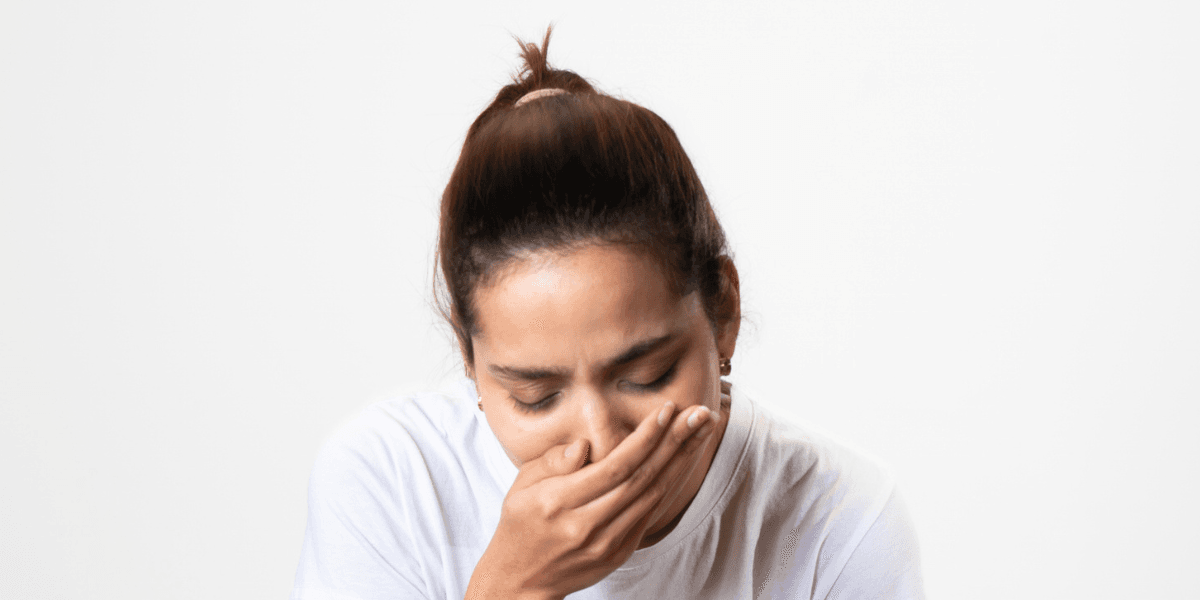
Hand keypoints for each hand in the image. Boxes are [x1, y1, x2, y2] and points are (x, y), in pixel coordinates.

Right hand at [465, 401, 719, 599]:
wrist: (521, 581)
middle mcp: (587, 524)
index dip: (645, 438)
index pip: (615, 467)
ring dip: (681, 461)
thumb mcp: (521, 485)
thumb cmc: (520, 524)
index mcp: (560, 502)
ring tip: (701, 431)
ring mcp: (606, 543)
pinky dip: (670, 484)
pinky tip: (684, 461)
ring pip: (653, 496)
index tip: (667, 410)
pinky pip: (651, 513)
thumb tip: (585, 445)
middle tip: (700, 414)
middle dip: (675, 442)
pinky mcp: (619, 553)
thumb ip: (553, 461)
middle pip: (642, 478)